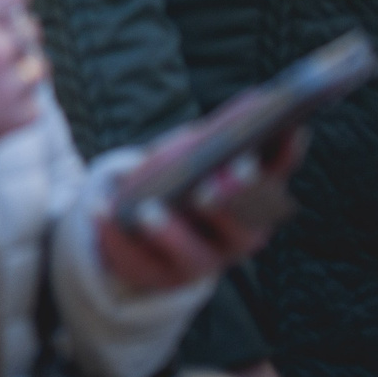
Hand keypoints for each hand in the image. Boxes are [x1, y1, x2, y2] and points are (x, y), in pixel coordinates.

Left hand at [97, 128, 305, 292]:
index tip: (252, 153)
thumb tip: (257, 100)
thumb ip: (225, 134)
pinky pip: (138, 261)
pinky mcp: (158, 276)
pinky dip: (117, 236)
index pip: (274, 189)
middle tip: (206, 190)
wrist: (146, 225)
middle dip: (225, 208)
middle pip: (241, 232)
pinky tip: (101, 210)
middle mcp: (236, 241)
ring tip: (148, 210)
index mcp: (256, 206)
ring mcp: (199, 265)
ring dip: (171, 233)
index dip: (276, 172)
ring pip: (191, 256)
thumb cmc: (183, 173)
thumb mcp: (199, 151)